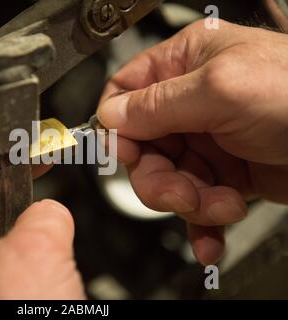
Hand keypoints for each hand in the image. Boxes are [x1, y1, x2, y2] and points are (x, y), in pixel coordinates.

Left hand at [0, 165, 84, 299]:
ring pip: (2, 251)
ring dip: (31, 245)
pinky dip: (35, 270)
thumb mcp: (37, 248)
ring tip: (50, 252)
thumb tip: (50, 212)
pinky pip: (14, 277)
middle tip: (41, 198)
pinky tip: (51, 280)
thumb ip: (44, 213)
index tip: (17, 156)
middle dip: (18, 209)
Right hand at [97, 20, 287, 265]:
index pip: (125, 93)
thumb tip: (111, 116)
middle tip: (180, 194)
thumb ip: (158, 103)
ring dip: (189, 203)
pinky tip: (211, 239)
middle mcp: (190, 102)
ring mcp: (206, 141)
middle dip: (159, 178)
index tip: (126, 155)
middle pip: (143, 147)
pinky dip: (201, 225)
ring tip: (220, 207)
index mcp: (184, 65)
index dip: (119, 127)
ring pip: (167, 180)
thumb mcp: (221, 90)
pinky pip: (195, 202)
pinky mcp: (224, 174)